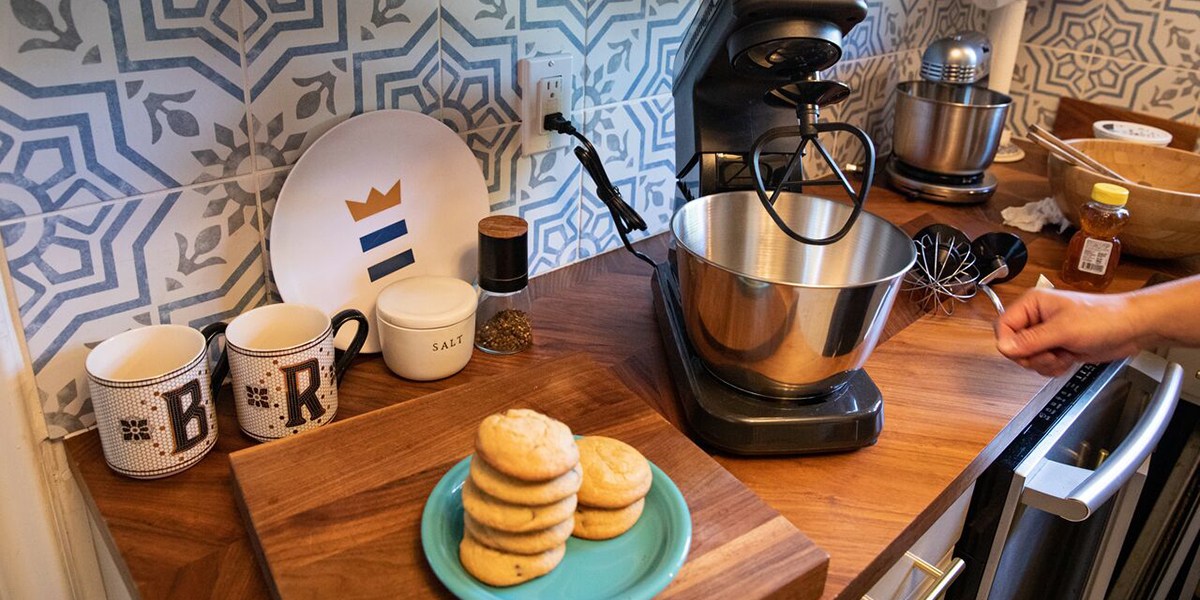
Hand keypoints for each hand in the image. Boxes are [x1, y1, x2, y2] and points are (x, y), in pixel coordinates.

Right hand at [994, 288, 1142, 375]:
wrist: (1130, 329)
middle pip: (1013, 345)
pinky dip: (1053, 367)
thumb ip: (1031, 340)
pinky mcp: (1056, 347)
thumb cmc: (1104, 318)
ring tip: (1064, 354)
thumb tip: (1003, 348)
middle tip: (1051, 352)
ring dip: (1044, 363)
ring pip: (1027, 357)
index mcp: (1032, 304)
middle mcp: (1035, 318)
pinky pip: (1041, 364)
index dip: (1010, 343)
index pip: (1003, 326)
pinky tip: (1069, 359)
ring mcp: (1046, 334)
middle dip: (1032, 356)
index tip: (1024, 353)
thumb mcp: (1063, 330)